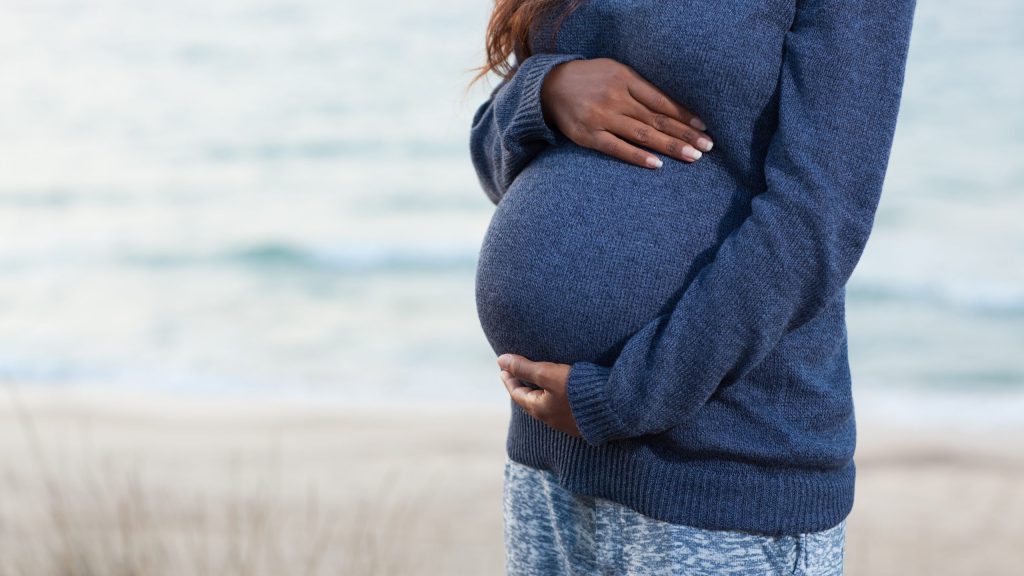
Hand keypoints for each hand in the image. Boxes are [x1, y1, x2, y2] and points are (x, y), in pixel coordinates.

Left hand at [497, 353, 581, 438]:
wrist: (614, 407)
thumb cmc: (578, 389)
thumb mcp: (548, 374)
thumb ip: (524, 367)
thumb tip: (500, 360)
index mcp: (540, 409)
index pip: (517, 393)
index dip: (509, 379)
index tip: (503, 369)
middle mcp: (551, 419)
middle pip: (530, 401)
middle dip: (522, 387)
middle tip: (517, 375)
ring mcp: (567, 423)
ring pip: (546, 406)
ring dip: (538, 393)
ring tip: (537, 382)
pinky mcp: (582, 421)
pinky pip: (561, 409)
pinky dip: (554, 398)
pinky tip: (561, 392)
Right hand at [540, 57, 713, 168]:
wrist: (549, 87)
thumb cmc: (590, 79)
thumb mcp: (615, 71)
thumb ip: (640, 87)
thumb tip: (673, 107)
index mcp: (625, 79)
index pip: (661, 100)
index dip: (684, 114)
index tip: (704, 127)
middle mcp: (615, 98)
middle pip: (657, 119)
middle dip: (684, 134)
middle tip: (707, 147)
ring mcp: (601, 118)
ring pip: (642, 135)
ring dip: (670, 147)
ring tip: (693, 156)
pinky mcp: (588, 136)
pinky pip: (617, 148)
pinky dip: (638, 157)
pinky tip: (658, 165)